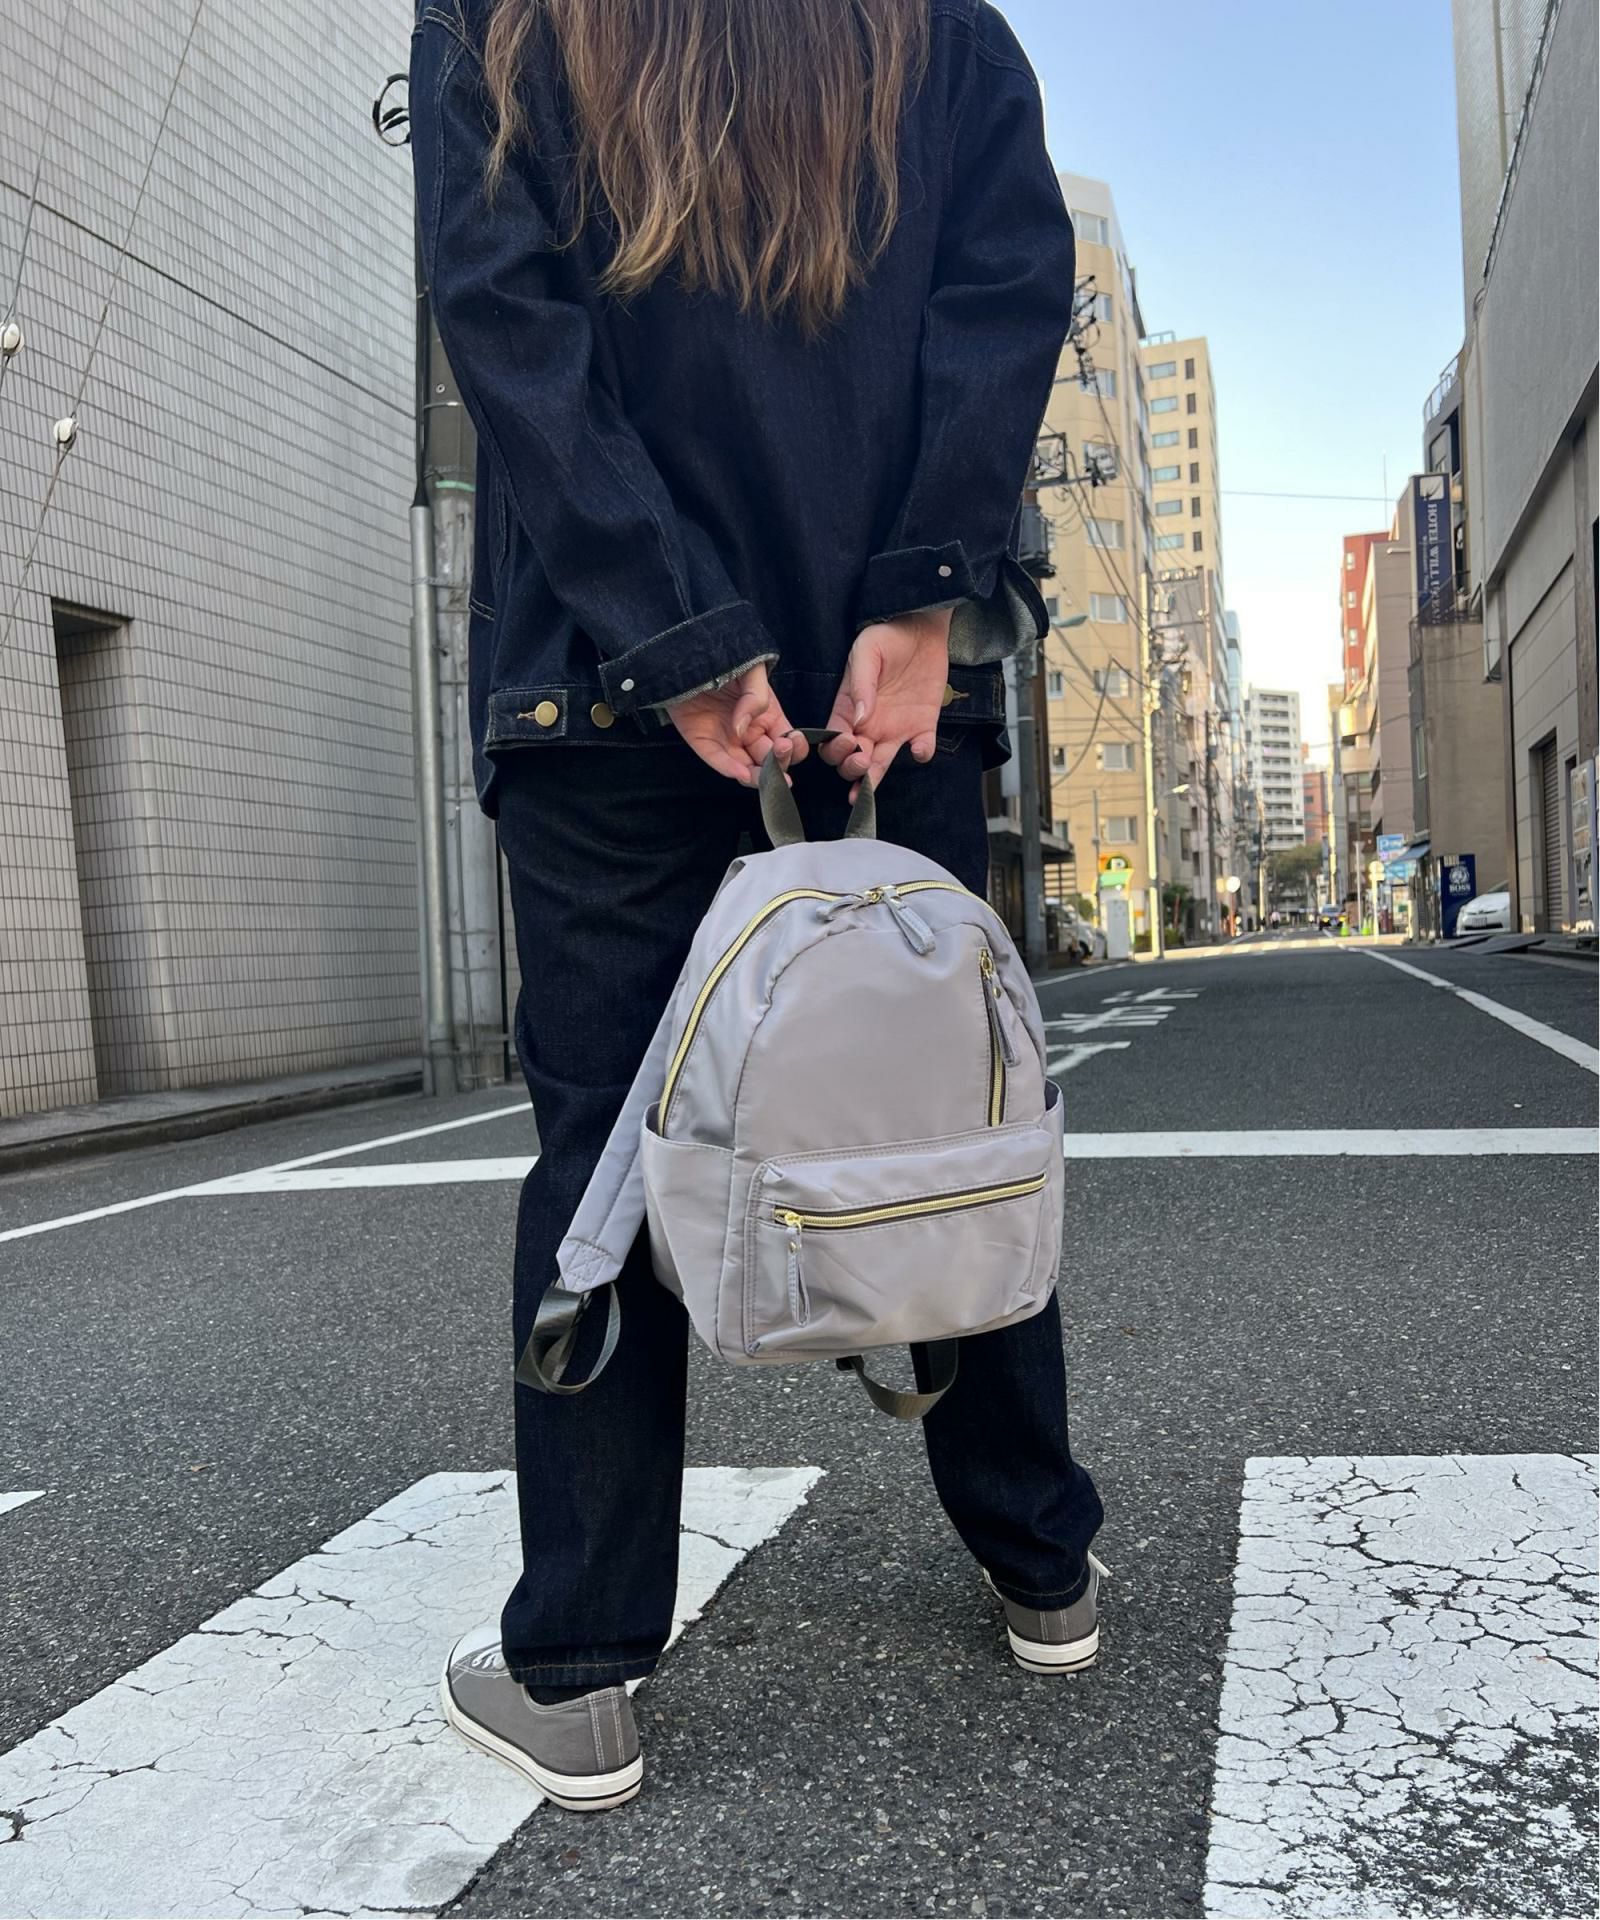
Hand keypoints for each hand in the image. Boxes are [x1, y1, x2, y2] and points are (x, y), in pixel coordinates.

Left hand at [666, 662, 806, 785]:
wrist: (688, 654)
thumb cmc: (724, 659)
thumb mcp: (751, 671)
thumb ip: (755, 697)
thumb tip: (744, 729)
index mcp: (768, 717)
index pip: (790, 742)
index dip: (795, 747)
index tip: (789, 742)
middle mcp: (751, 733)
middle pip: (771, 761)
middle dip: (779, 764)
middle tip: (779, 753)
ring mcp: (728, 740)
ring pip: (747, 769)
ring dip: (758, 777)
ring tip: (763, 776)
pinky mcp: (703, 742)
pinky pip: (717, 760)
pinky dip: (729, 769)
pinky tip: (741, 772)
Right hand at [820, 608, 952, 792]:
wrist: (922, 628)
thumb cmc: (887, 636)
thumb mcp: (867, 651)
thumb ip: (861, 684)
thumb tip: (858, 718)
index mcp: (848, 708)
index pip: (832, 739)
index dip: (835, 749)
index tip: (847, 741)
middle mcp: (868, 725)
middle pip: (851, 760)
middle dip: (850, 768)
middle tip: (861, 759)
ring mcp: (895, 728)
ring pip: (879, 765)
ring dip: (873, 779)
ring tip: (870, 784)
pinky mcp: (922, 726)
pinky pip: (921, 749)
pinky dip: (921, 753)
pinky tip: (919, 748)